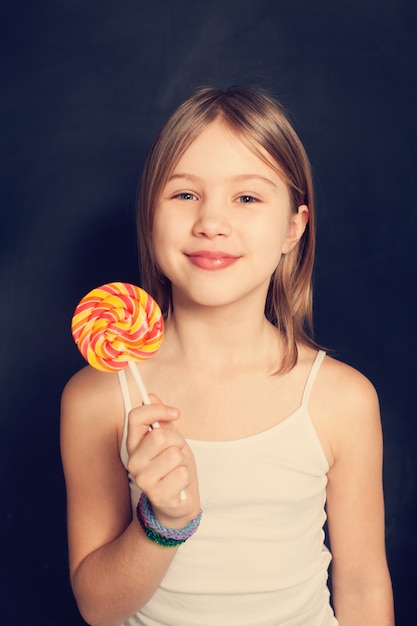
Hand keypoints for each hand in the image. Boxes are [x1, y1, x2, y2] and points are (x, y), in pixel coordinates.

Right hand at [126, 395, 200, 527]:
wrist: (178, 504)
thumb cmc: (172, 468)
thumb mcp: (169, 439)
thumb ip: (160, 419)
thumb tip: (151, 395)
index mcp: (133, 445)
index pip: (136, 417)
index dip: (157, 410)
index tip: (175, 413)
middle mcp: (134, 462)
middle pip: (160, 436)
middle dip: (177, 440)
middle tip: (177, 451)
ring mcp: (144, 480)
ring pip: (174, 455)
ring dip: (183, 461)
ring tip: (177, 470)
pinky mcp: (158, 496)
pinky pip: (182, 474)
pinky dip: (186, 477)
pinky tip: (180, 485)